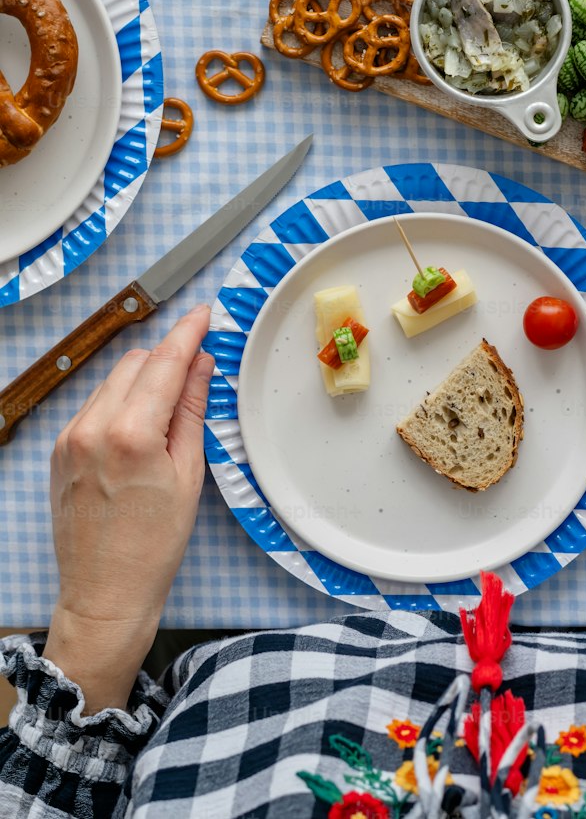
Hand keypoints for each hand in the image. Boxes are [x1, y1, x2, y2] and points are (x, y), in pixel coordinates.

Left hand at [45, 306, 212, 711]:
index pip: (164, 361)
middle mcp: (92, 428)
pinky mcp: (60, 450)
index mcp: (131, 434)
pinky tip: (140, 426)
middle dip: (167, 357)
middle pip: (135, 363)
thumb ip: (191, 409)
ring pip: (113, 381)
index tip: (204, 314)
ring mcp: (69, 438)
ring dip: (143, 380)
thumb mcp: (189, 473)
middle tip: (197, 368)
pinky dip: (121, 402)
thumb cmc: (154, 545)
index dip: (188, 332)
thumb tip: (200, 364)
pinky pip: (94, 405)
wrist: (105, 593)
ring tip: (169, 407)